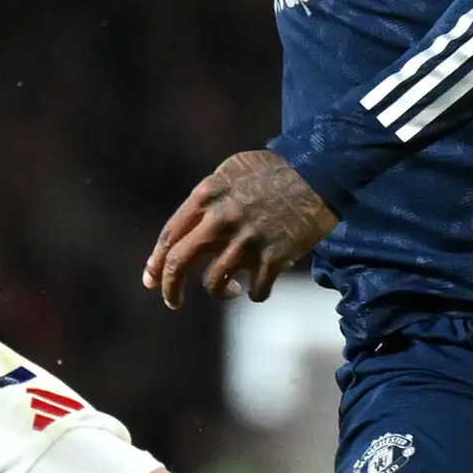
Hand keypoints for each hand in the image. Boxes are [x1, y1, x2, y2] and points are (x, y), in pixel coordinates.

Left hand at [144, 149, 336, 306]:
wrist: (320, 171)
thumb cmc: (274, 170)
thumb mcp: (231, 171)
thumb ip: (206, 199)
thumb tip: (185, 232)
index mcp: (206, 195)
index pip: (169, 236)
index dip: (157, 263)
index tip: (152, 280)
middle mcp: (221, 218)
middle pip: (180, 263)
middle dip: (170, 288)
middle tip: (172, 302)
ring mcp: (247, 240)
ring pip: (214, 283)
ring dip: (219, 292)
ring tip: (230, 288)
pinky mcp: (274, 257)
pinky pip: (256, 291)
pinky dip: (255, 295)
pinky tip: (258, 288)